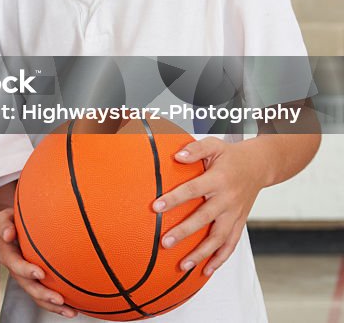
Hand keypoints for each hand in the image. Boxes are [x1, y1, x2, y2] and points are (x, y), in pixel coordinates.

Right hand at [0, 208, 76, 317]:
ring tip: (71, 312)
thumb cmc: (13, 220)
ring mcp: (28, 278)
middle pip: (29, 286)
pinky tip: (75, 308)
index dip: (26, 271)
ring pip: (38, 296)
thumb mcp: (4, 218)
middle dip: (43, 295)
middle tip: (59, 299)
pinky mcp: (38, 281)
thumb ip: (4, 223)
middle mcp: (17, 270)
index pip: (15, 265)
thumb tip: (8, 235)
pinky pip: (47, 295)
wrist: (16, 227)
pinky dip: (60, 304)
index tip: (40, 274)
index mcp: (9, 255)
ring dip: (53, 306)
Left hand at [151, 137, 265, 275]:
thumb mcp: (214, 145)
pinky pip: (230, 245)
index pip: (193, 190)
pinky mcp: (239, 223)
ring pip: (219, 238)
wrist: (260, 166)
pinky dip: (219, 259)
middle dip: (185, 232)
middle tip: (165, 242)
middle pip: (204, 219)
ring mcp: (235, 214)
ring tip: (183, 265)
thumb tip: (176, 155)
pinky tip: (205, 271)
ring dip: (201, 254)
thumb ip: (194, 149)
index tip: (156, 207)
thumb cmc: (231, 156)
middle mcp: (228, 199)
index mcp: (218, 179)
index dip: (175, 199)